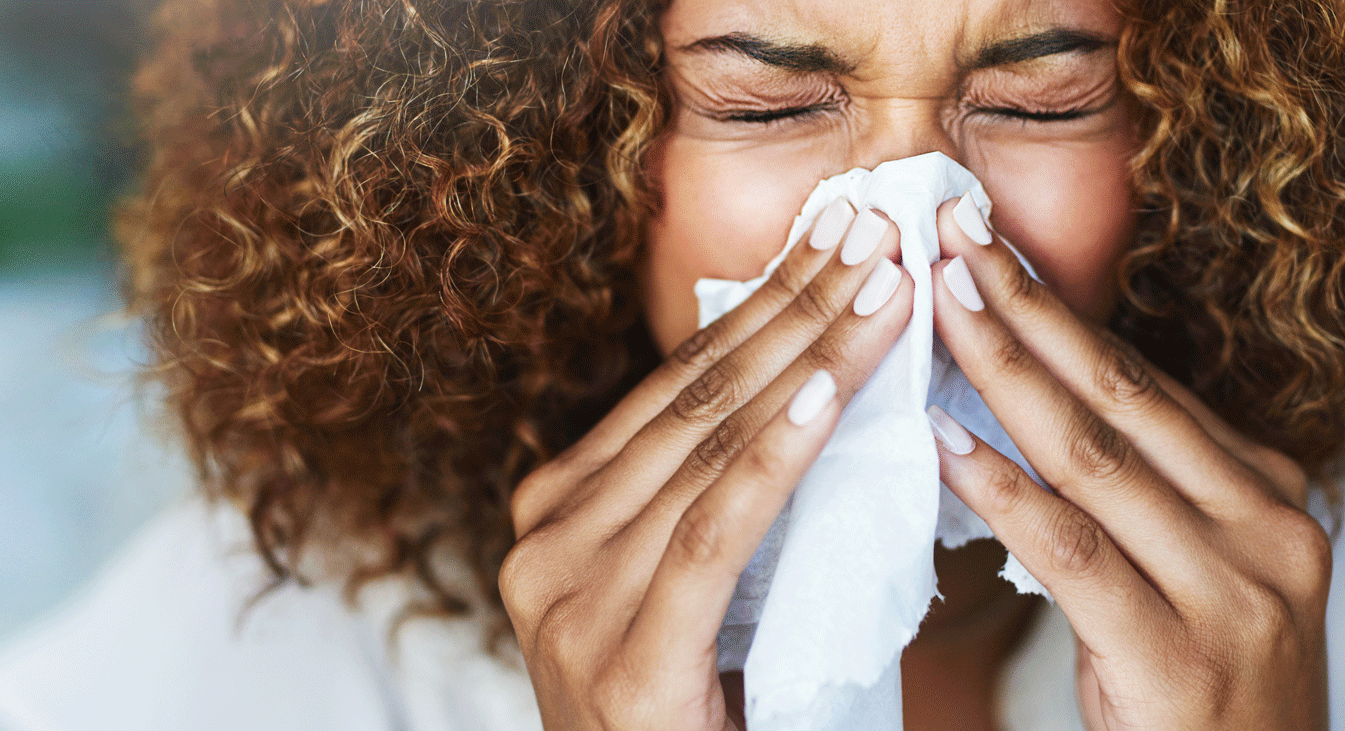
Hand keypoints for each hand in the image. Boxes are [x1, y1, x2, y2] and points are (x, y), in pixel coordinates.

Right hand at [500, 202, 913, 729]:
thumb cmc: (688, 721)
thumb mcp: (692, 593)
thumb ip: (718, 504)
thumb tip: (808, 388)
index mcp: (554, 518)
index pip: (673, 390)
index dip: (761, 308)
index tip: (838, 240)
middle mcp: (542, 544)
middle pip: (690, 403)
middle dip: (792, 310)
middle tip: (875, 233)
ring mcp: (566, 601)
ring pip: (704, 451)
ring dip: (807, 361)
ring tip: (884, 291)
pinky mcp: (622, 662)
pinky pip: (711, 536)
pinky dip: (774, 460)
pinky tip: (829, 395)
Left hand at [928, 198, 1330, 730]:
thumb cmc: (1196, 687)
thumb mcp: (1188, 569)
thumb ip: (1135, 489)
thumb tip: (1029, 395)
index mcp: (1271, 494)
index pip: (1145, 383)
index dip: (1055, 311)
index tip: (983, 247)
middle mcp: (1266, 528)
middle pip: (1121, 396)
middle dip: (1027, 310)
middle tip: (950, 236)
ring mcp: (1232, 591)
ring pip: (1094, 457)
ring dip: (1004, 372)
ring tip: (932, 306)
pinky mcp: (1175, 655)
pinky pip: (1071, 551)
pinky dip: (1001, 490)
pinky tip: (941, 441)